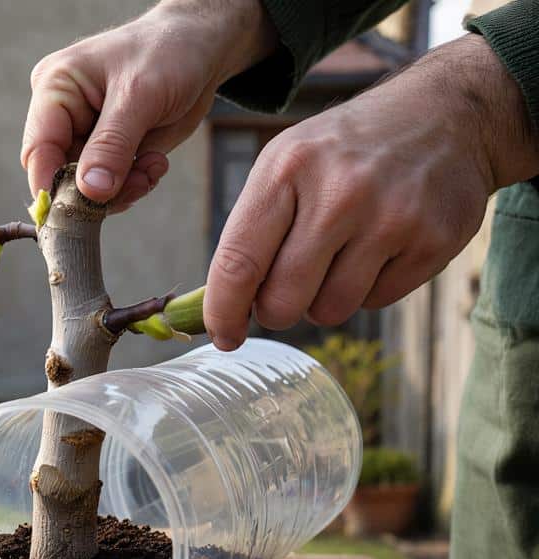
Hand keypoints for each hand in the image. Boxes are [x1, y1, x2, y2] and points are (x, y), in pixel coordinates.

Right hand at [21, 0, 276, 210]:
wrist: (203, 48)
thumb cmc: (168, 52)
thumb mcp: (140, 95)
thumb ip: (112, 145)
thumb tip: (89, 192)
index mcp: (55, 89)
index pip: (39, 150)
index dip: (52, 186)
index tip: (79, 212)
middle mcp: (63, 115)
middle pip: (61, 175)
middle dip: (97, 190)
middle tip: (137, 185)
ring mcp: (85, 135)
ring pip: (87, 188)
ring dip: (122, 189)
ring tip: (152, 169)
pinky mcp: (109, 150)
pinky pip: (111, 185)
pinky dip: (134, 184)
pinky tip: (155, 163)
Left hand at [204, 34, 538, 350]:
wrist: (443, 116)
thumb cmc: (342, 152)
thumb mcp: (285, 164)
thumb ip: (250, 231)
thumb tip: (225, 310)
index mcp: (288, 169)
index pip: (239, 262)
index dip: (223, 312)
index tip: (223, 336)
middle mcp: (340, 193)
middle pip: (284, 300)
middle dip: (275, 310)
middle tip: (283, 291)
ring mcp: (392, 218)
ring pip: (330, 310)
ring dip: (322, 300)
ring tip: (335, 257)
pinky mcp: (434, 241)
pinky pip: (377, 302)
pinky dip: (367, 290)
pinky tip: (377, 249)